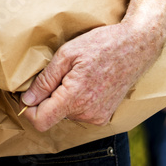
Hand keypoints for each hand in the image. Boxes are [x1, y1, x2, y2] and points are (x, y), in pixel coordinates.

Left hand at [20, 23, 158, 131]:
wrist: (137, 46)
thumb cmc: (102, 45)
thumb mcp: (66, 55)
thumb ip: (45, 81)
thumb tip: (28, 100)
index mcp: (75, 98)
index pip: (40, 121)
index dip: (28, 110)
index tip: (27, 95)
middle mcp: (87, 113)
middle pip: (51, 115)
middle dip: (47, 99)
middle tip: (58, 76)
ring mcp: (98, 116)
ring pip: (65, 114)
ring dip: (62, 98)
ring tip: (75, 77)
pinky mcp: (104, 116)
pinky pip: (79, 113)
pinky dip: (75, 101)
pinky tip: (85, 83)